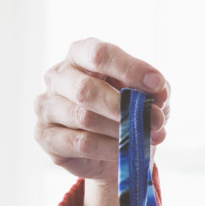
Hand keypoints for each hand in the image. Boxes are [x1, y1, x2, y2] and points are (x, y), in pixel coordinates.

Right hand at [33, 39, 168, 205]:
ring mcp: (46, 106)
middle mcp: (58, 76)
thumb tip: (159, 94)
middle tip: (155, 119)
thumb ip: (155, 89)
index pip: (100, 54)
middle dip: (125, 106)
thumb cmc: (126, 111)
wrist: (111, 151)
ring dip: (120, 130)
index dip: (130, 69)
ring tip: (144, 138)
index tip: (157, 84)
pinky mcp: (45, 136)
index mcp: (80, 54)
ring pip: (84, 118)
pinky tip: (124, 151)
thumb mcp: (146, 95)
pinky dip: (108, 148)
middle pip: (86, 89)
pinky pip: (80, 143)